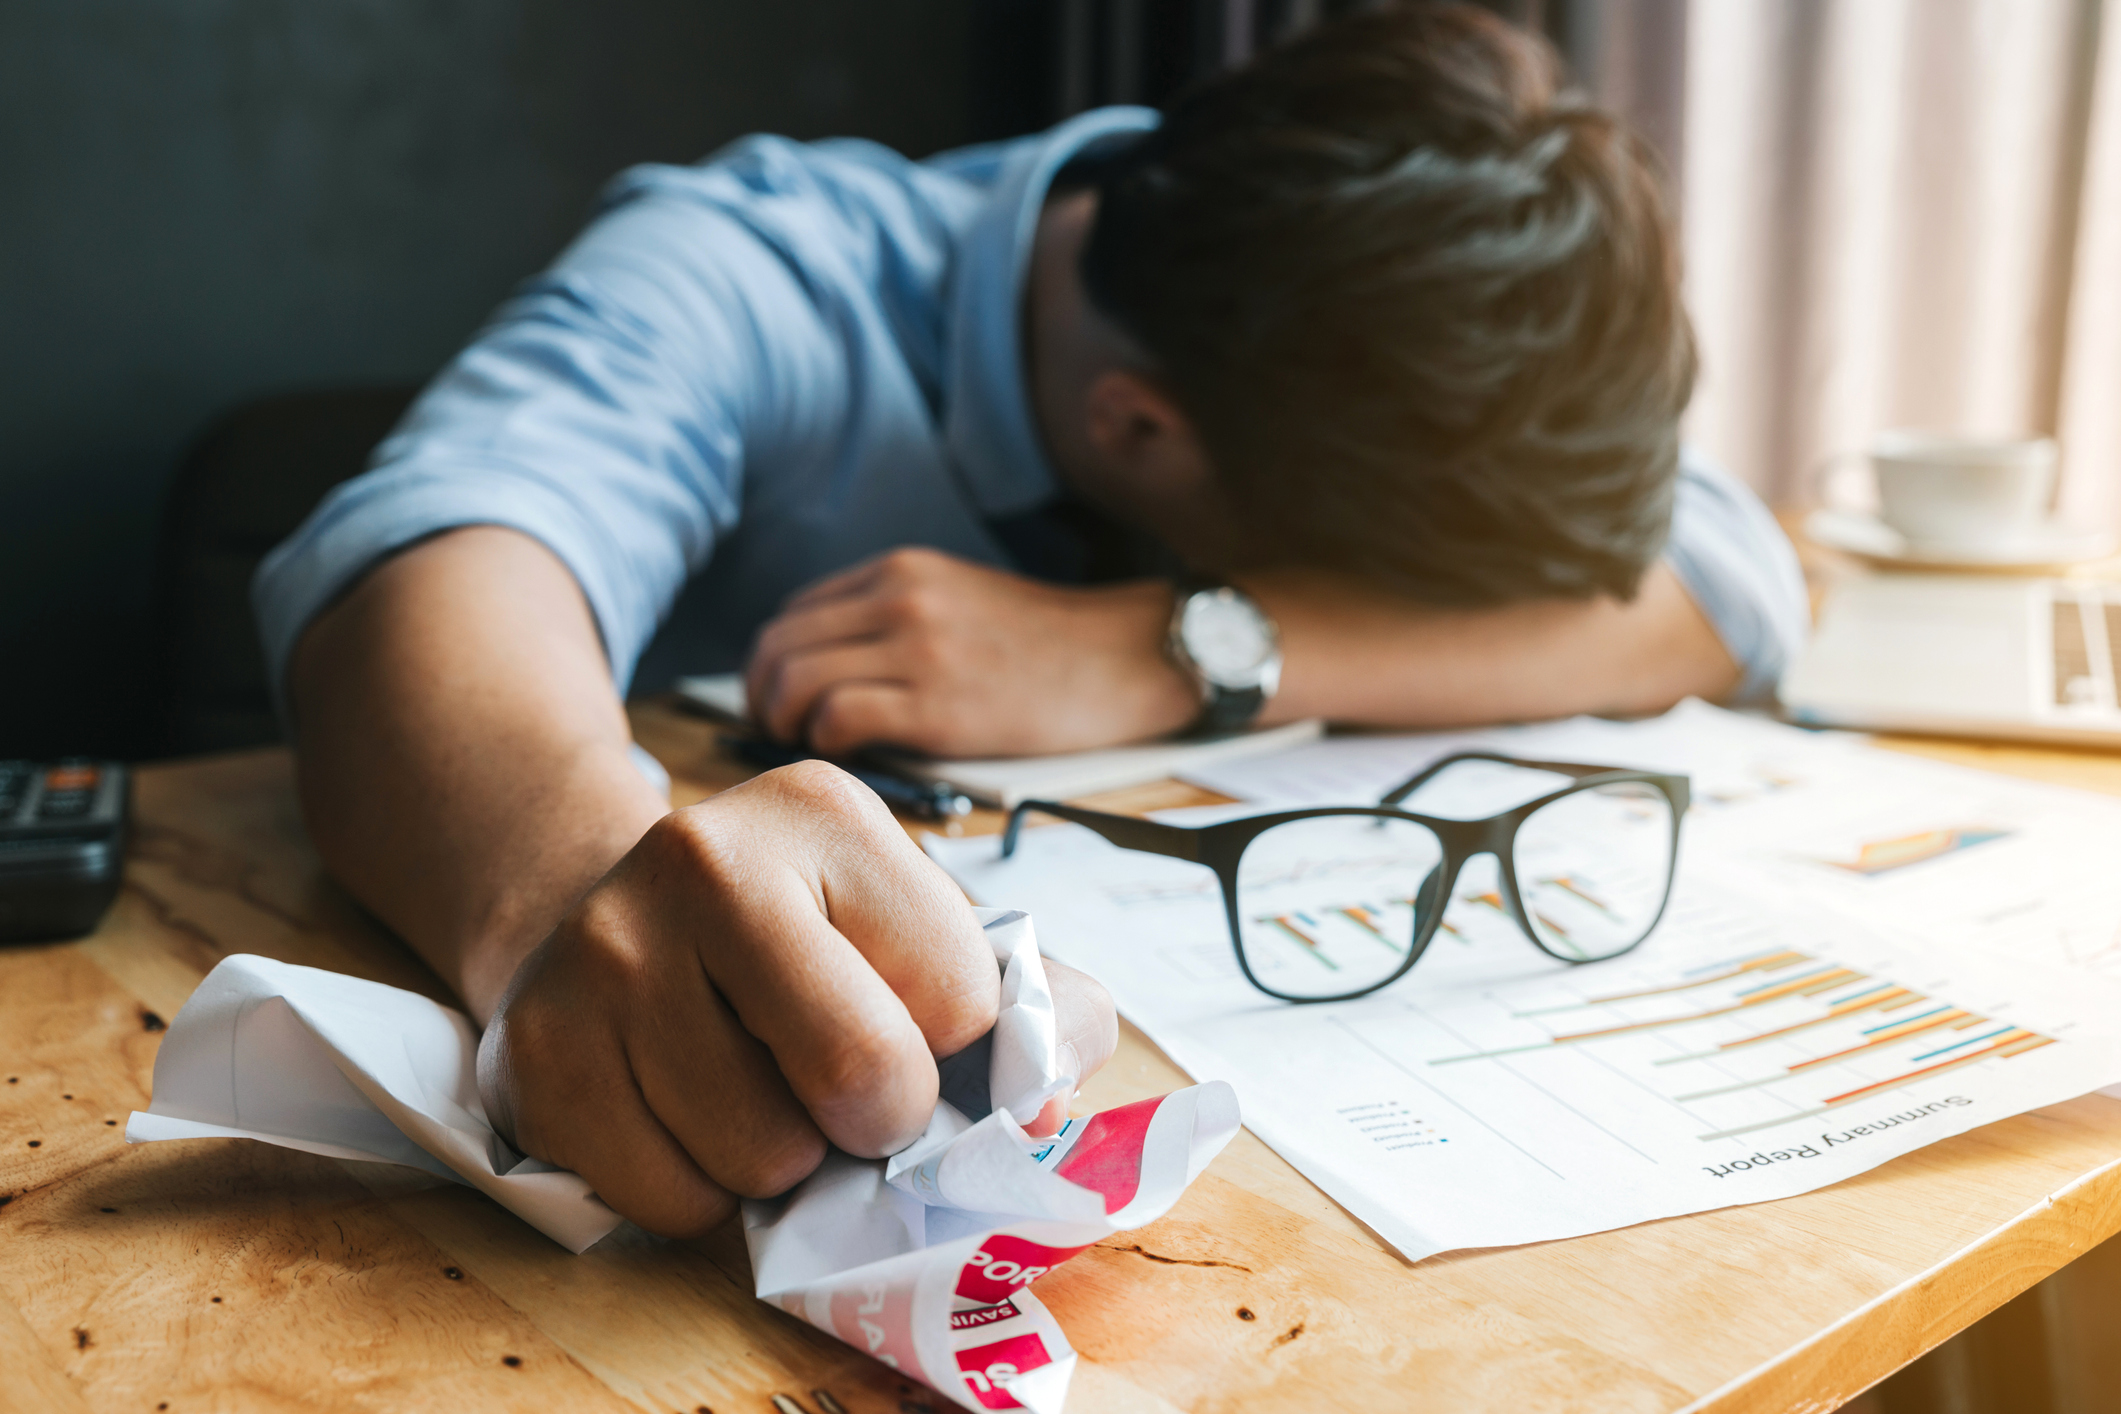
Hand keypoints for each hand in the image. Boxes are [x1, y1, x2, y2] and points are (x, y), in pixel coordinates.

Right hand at [476, 760, 1118, 1236]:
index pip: (959, 998)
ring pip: (762, 1156)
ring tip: (755, 1089)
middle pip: (863, 1076)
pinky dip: (698, 1192)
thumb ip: (1032, 1004)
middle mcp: (705, 857)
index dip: (951, 1049)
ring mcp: (607, 951)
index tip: (912, 1027)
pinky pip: (669, 1199)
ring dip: (783, 1160)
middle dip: (878, 1120)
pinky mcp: (538, 1049)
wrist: (612, 915)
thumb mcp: (923, 930)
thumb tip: (1050, 1097)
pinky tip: (683, 1114)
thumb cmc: (803, 940)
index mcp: (828, 815)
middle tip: (847, 1091)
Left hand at [744, 547, 1199, 757]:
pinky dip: (824, 742)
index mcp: (899, 572)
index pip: (794, 613)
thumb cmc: (1043, 645)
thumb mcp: (957, 597)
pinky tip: (845, 752)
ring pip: (794, 682)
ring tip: (801, 745)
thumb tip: (823, 665)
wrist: (1120, 660)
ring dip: (781, 722)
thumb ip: (892, 615)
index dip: (772, 661)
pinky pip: (837, 720)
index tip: (779, 698)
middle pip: (778, 646)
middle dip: (760, 696)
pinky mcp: (936, 705)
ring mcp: (916, 650)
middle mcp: (898, 600)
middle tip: (771, 730)